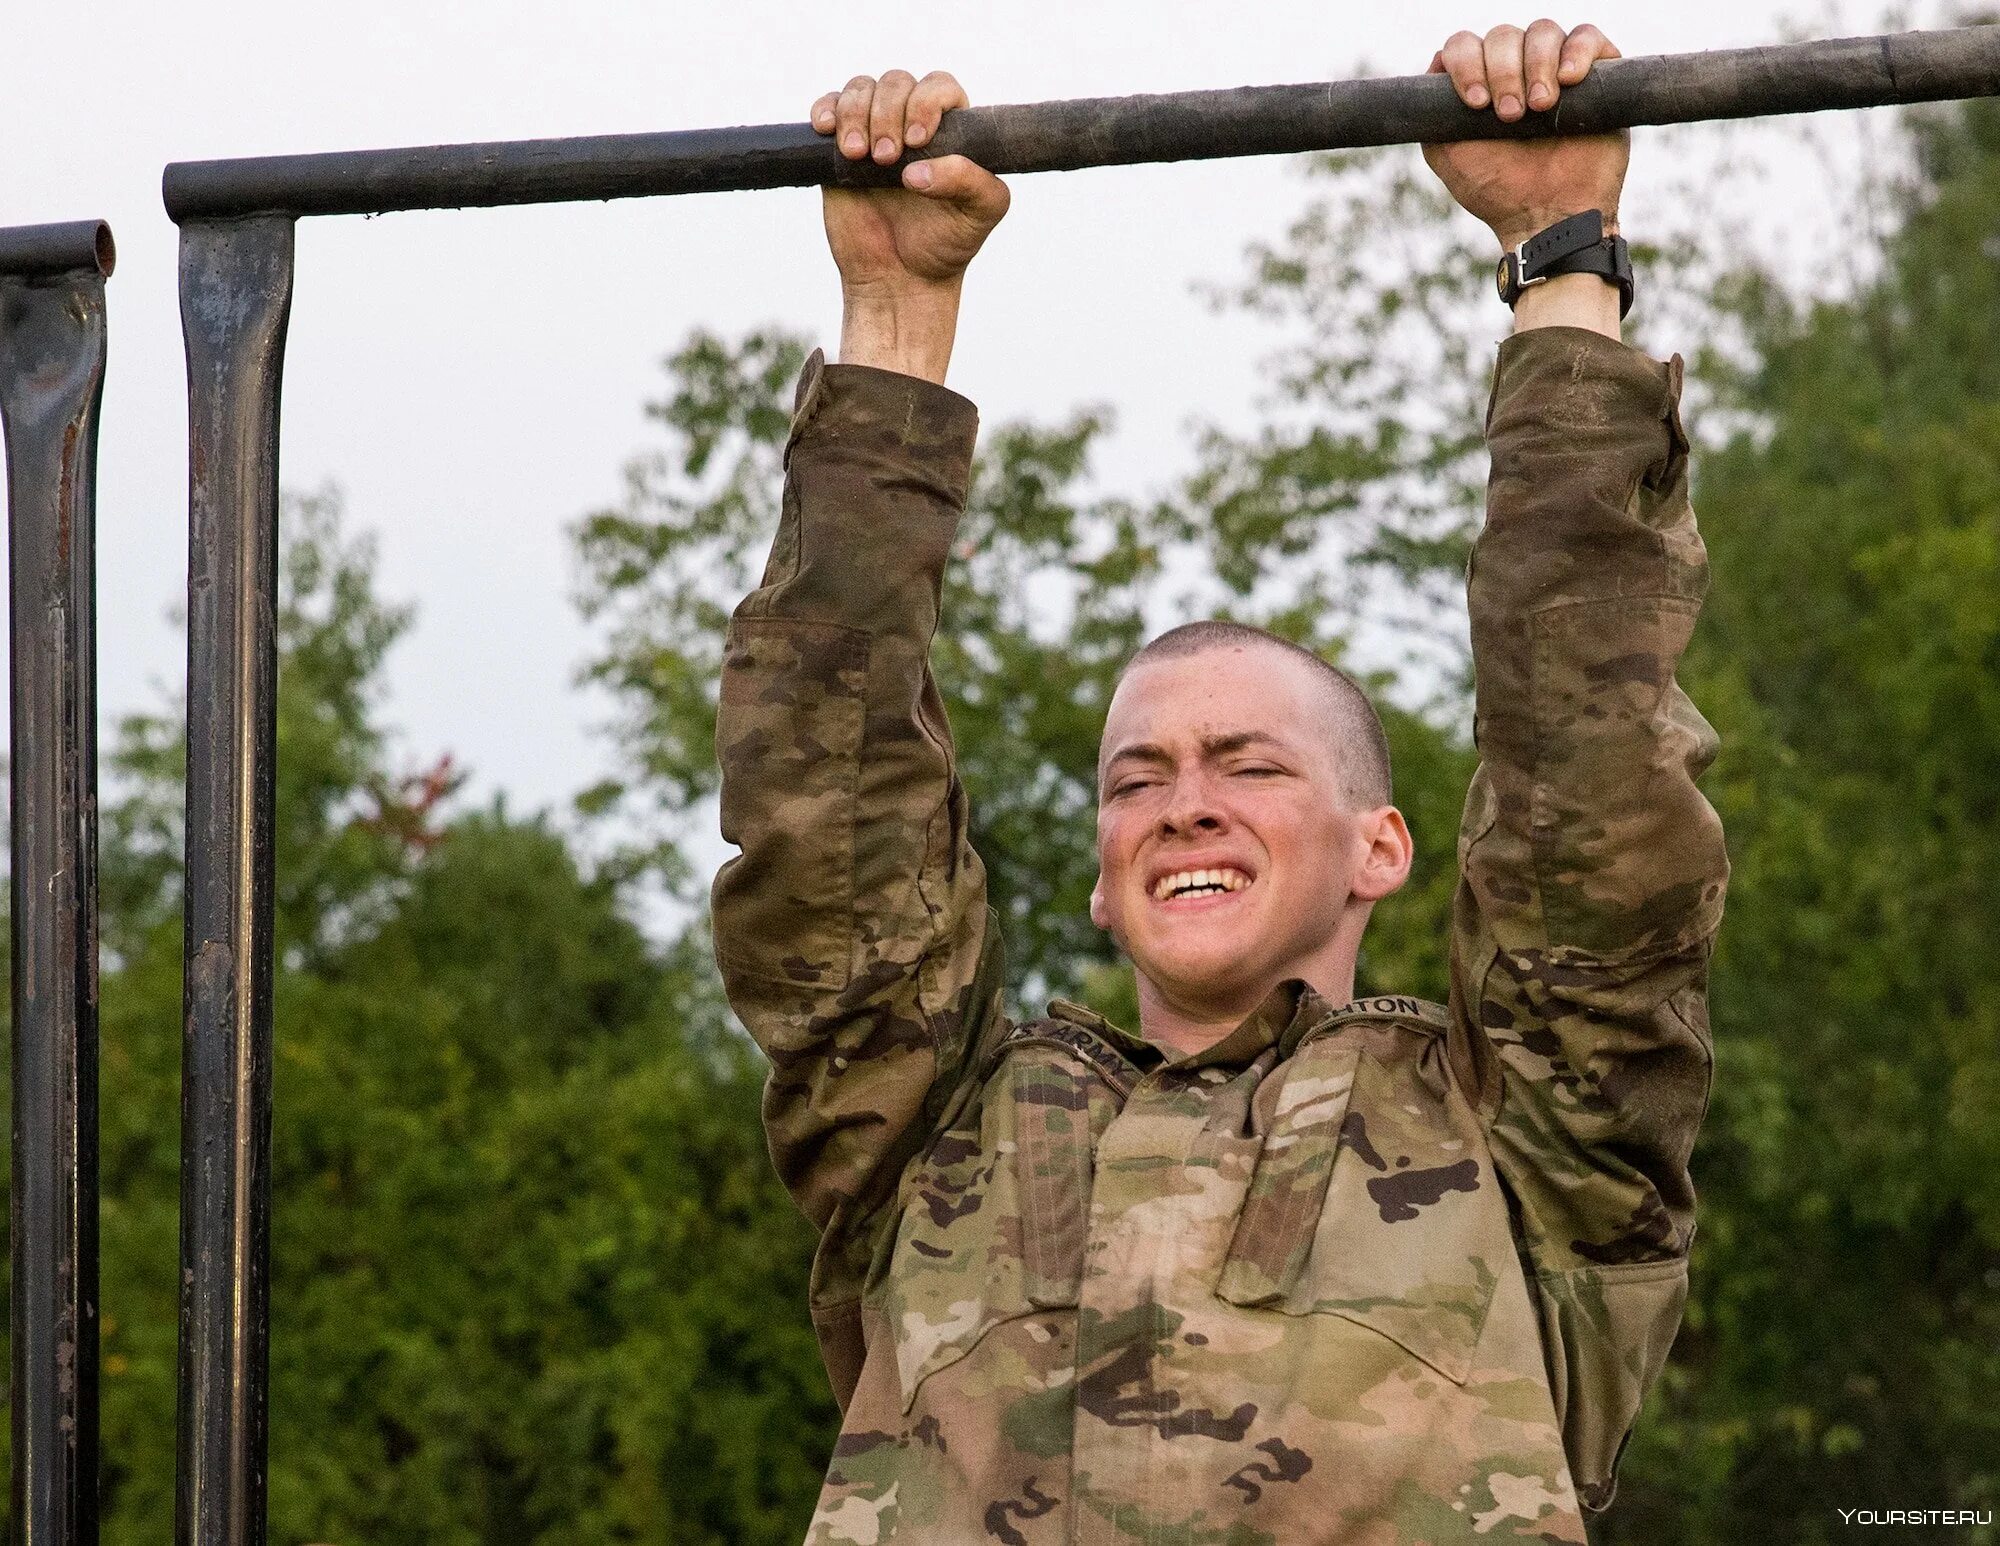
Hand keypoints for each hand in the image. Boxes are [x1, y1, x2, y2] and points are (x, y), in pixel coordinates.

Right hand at [814, 71, 1009, 297]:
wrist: (899, 278)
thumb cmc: (945, 245)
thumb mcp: (979, 215)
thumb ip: (970, 183)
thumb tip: (918, 169)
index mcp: (950, 130)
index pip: (939, 87)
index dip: (925, 102)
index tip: (917, 140)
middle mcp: (911, 123)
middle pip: (896, 83)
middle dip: (888, 113)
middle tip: (887, 159)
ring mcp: (874, 132)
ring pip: (860, 89)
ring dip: (856, 113)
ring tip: (857, 155)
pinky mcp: (839, 148)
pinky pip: (828, 107)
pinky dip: (825, 110)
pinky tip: (826, 130)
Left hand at [1421, 22, 1627, 252]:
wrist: (1550, 216)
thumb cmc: (1499, 191)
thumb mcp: (1447, 155)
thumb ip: (1433, 113)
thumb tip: (1437, 64)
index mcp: (1481, 83)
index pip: (1465, 45)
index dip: (1467, 64)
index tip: (1476, 103)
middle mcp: (1516, 69)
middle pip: (1503, 35)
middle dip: (1503, 71)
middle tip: (1510, 116)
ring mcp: (1556, 70)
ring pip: (1543, 31)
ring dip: (1537, 65)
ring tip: (1540, 108)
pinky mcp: (1597, 74)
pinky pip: (1587, 36)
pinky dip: (1577, 51)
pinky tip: (1569, 80)